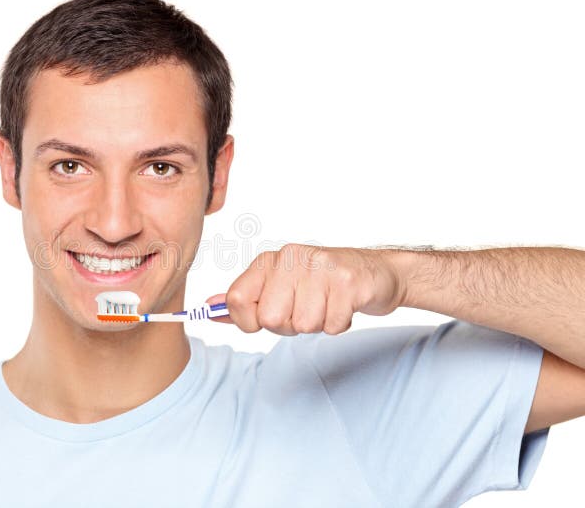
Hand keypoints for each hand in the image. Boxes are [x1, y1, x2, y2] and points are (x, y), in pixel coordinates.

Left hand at [205, 244, 405, 335]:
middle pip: (269, 318)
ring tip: (327, 305)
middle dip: (288, 326)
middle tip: (306, 309)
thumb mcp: (279, 287)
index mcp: (270, 260)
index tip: (266, 317)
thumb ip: (245, 299)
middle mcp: (292, 258)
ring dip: (317, 324)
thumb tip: (209, 308)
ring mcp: (321, 268)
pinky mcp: (348, 282)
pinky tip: (343, 306)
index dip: (249, 321)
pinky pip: (332, 325)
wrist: (375, 273)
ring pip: (303, 324)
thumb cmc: (322, 284)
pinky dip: (339, 324)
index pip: (237, 300)